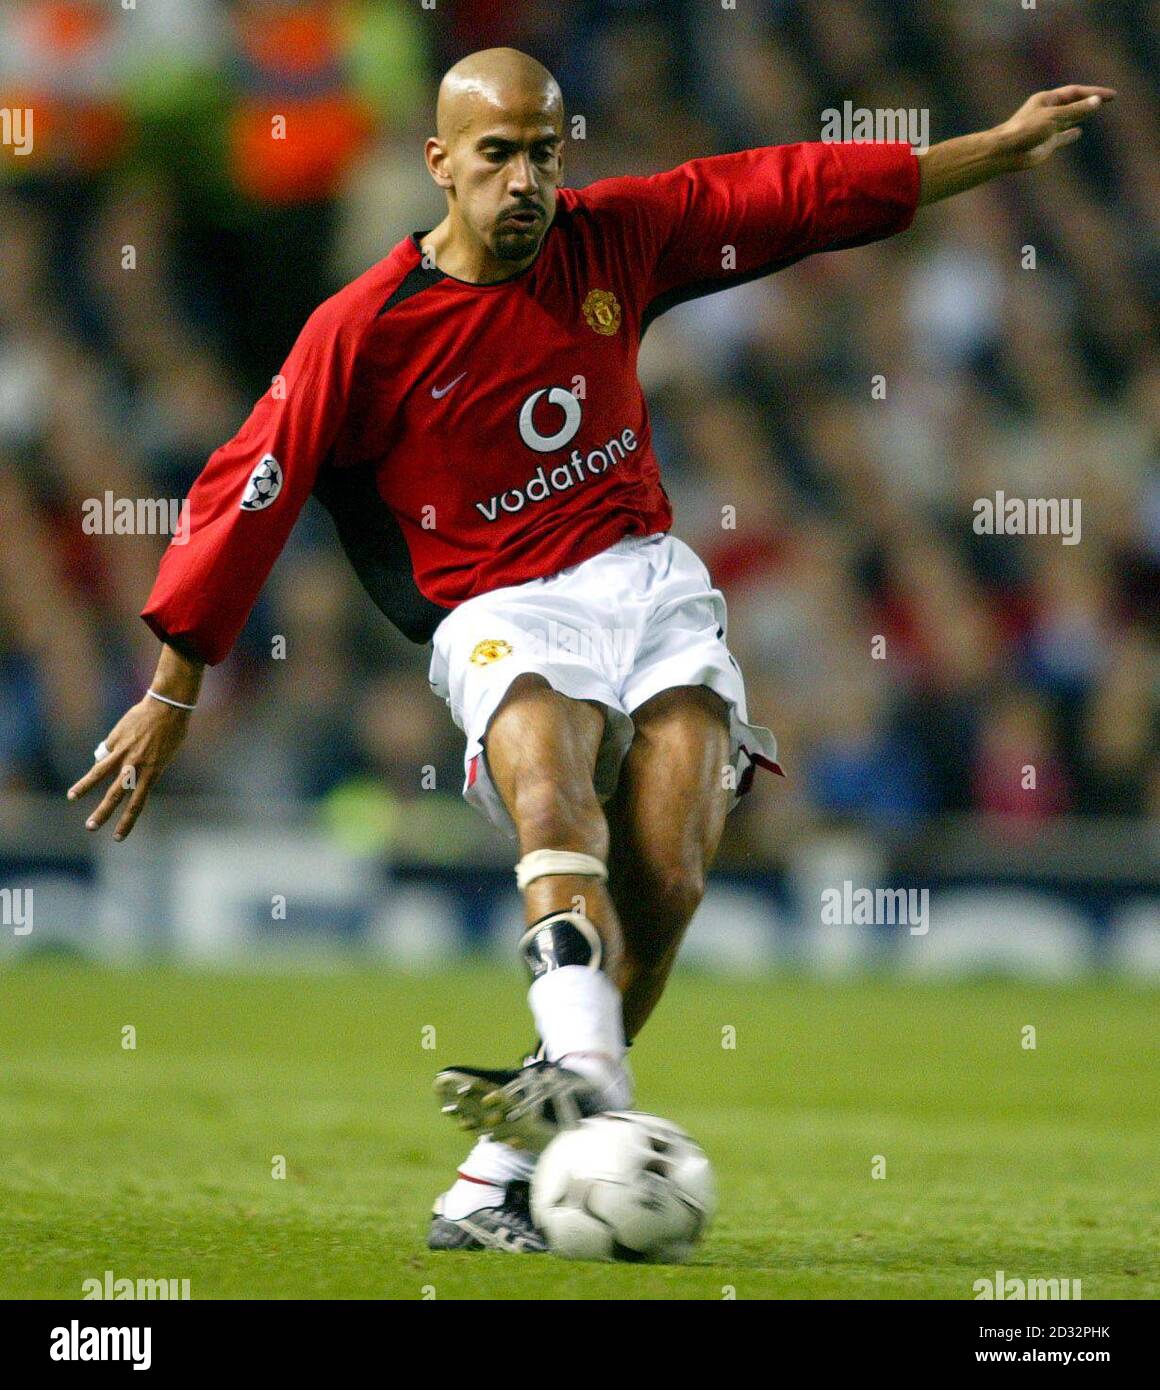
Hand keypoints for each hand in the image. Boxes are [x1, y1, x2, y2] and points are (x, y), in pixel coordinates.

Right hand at [67, 695, 190, 840]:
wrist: (168, 707)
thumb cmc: (172, 732)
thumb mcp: (164, 756)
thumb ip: (143, 767)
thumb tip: (118, 771)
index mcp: (153, 773)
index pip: (138, 803)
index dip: (127, 821)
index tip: (117, 837)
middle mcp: (136, 766)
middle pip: (116, 794)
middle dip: (103, 812)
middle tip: (90, 827)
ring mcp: (124, 753)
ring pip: (100, 773)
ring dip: (85, 787)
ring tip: (72, 797)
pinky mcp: (115, 740)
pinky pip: (106, 751)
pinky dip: (104, 755)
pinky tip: (112, 748)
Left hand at [991, 85, 1115, 170]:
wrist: (1006, 152)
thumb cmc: (1026, 130)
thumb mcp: (1053, 117)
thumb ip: (1075, 110)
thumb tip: (1097, 102)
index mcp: (1047, 100)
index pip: (1075, 92)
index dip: (1094, 93)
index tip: (1111, 95)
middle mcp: (1047, 112)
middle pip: (1073, 103)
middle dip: (1090, 100)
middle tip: (1108, 98)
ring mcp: (1047, 128)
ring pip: (1068, 119)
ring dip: (1082, 114)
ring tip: (1095, 109)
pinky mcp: (1045, 143)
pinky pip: (1062, 137)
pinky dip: (1070, 134)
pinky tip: (1079, 133)